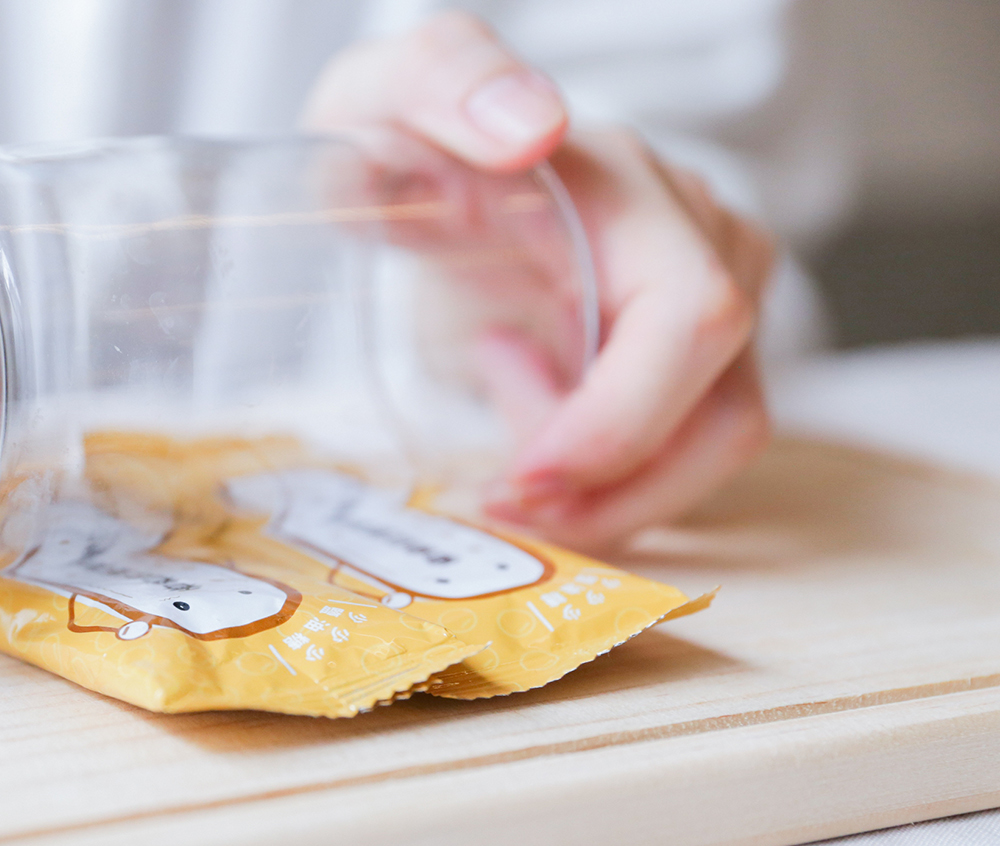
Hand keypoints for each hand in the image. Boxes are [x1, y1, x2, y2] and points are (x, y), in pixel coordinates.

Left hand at [305, 12, 774, 550]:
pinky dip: (604, 482)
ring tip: (503, 456)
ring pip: (709, 449)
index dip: (622, 422)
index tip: (525, 478)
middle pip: (720, 413)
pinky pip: (679, 456)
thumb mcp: (382, 98)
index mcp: (628, 186)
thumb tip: (526, 127)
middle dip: (612, 489)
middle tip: (503, 504)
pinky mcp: (691, 357)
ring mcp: (708, 301)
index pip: (690, 317)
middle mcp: (697, 240)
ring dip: (606, 497)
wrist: (412, 168)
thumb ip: (441, 83)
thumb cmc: (400, 143)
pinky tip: (522, 409)